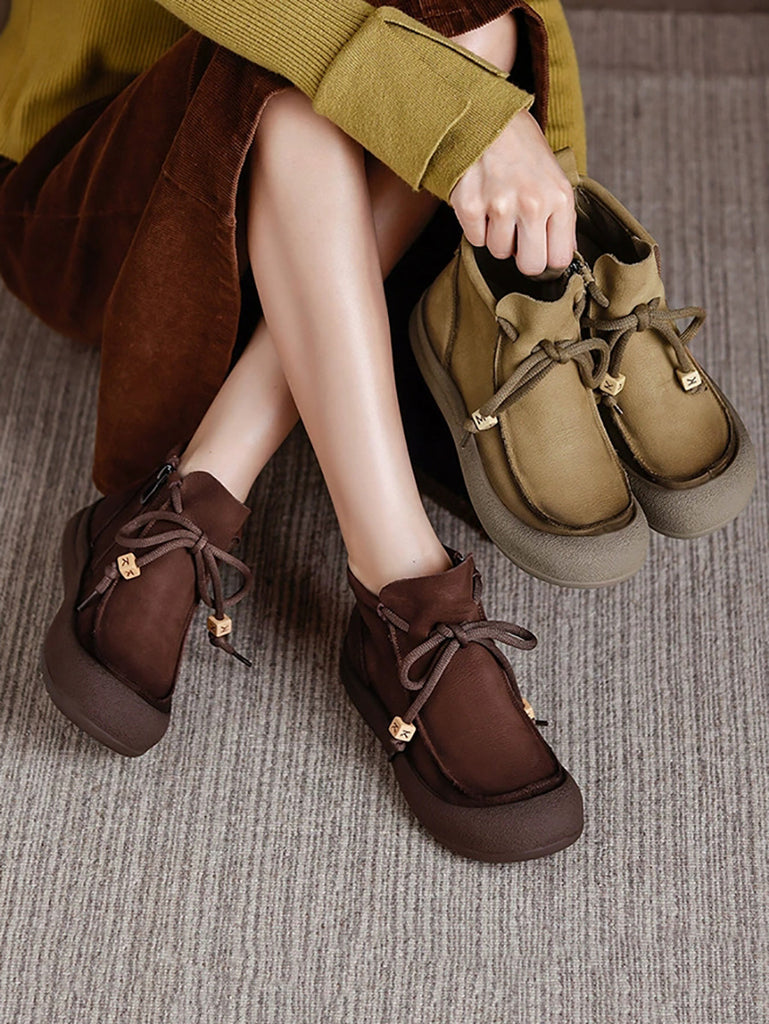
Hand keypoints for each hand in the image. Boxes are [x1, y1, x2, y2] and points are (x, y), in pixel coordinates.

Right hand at [448, 109, 576, 276]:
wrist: (486, 116)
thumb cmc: (522, 149)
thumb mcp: (555, 177)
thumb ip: (561, 218)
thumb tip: (560, 255)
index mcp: (559, 198)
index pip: (559, 259)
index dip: (547, 256)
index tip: (540, 246)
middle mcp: (532, 204)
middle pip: (530, 266)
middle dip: (523, 256)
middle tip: (518, 237)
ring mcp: (499, 205)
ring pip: (499, 252)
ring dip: (497, 236)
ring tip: (499, 207)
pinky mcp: (470, 205)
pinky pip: (475, 239)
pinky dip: (477, 226)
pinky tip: (482, 201)